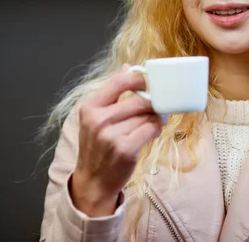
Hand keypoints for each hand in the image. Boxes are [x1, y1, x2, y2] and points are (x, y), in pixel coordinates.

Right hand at [70, 65, 163, 216]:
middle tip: (159, 105)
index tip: (150, 80)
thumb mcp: (96, 117)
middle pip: (139, 99)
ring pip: (147, 115)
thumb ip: (112, 93)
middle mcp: (98, 120)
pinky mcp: (125, 149)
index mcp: (90, 107)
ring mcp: (111, 135)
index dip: (139, 78)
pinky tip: (152, 131)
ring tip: (153, 120)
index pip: (119, 81)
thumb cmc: (98, 146)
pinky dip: (156, 128)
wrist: (93, 180)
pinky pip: (151, 129)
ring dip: (156, 117)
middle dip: (153, 102)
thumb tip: (127, 67)